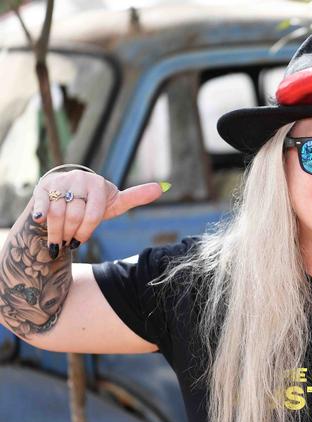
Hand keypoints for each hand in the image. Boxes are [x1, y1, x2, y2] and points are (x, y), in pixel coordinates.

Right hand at [31, 169, 163, 257]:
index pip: (93, 215)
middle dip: (70, 233)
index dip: (85, 231)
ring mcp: (60, 182)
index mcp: (98, 184)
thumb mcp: (114, 203)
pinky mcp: (43, 186)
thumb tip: (162, 187)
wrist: (66, 193)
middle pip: (74, 216)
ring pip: (57, 213)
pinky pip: (42, 203)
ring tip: (58, 239)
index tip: (80, 241)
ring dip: (56, 232)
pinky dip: (41, 213)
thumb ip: (135, 197)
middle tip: (68, 241)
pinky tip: (40, 220)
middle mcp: (79, 179)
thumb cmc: (94, 203)